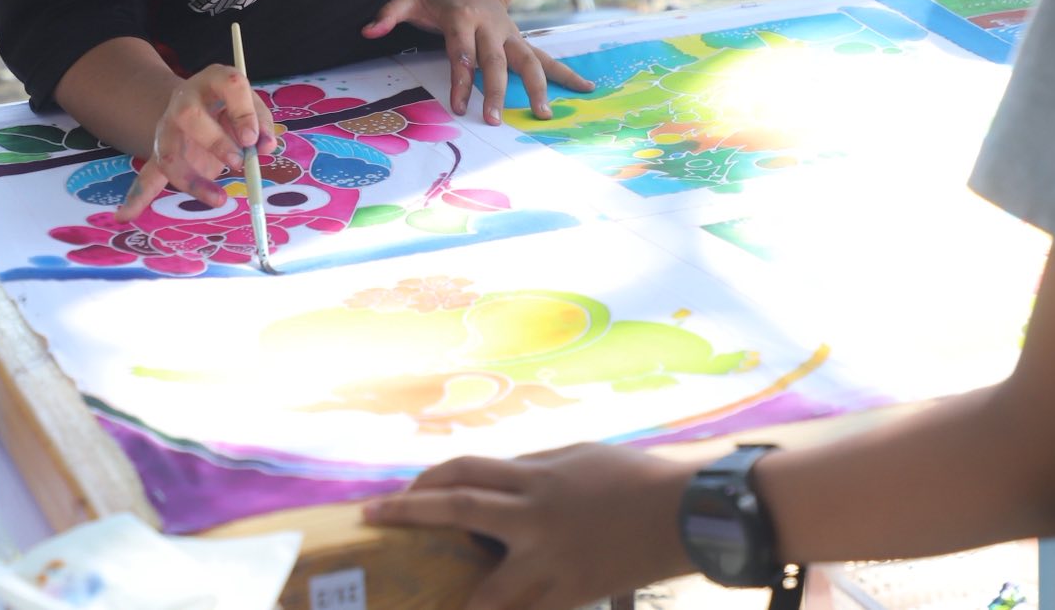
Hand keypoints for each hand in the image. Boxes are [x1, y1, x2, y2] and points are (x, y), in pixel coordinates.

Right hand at [118, 64, 274, 219]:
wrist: (200, 100)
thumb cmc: (231, 104)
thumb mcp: (252, 104)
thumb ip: (261, 124)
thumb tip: (265, 148)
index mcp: (213, 80)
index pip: (229, 85)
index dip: (243, 111)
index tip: (253, 139)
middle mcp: (185, 100)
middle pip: (189, 117)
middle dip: (214, 141)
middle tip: (239, 162)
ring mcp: (168, 127)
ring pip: (168, 152)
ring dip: (192, 179)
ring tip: (219, 200)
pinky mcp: (162, 152)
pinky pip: (148, 175)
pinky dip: (137, 197)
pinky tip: (125, 215)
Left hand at [361, 444, 696, 609]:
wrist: (683, 513)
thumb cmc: (631, 477)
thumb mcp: (576, 459)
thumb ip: (532, 471)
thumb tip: (494, 481)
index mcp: (534, 478)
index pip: (463, 473)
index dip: (422, 482)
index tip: (390, 496)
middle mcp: (535, 516)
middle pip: (459, 509)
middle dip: (410, 514)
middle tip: (372, 519)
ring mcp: (552, 560)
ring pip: (488, 588)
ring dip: (452, 599)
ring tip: (421, 605)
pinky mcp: (573, 594)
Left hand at [362, 0, 592, 123]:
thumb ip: (388, 12)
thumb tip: (367, 30)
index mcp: (463, 17)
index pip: (462, 50)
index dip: (461, 77)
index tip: (460, 106)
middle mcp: (491, 26)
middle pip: (497, 61)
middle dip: (497, 90)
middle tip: (494, 119)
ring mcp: (511, 34)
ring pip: (529, 60)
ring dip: (540, 87)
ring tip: (545, 115)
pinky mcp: (522, 42)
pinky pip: (546, 58)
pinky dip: (567, 73)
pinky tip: (587, 88)